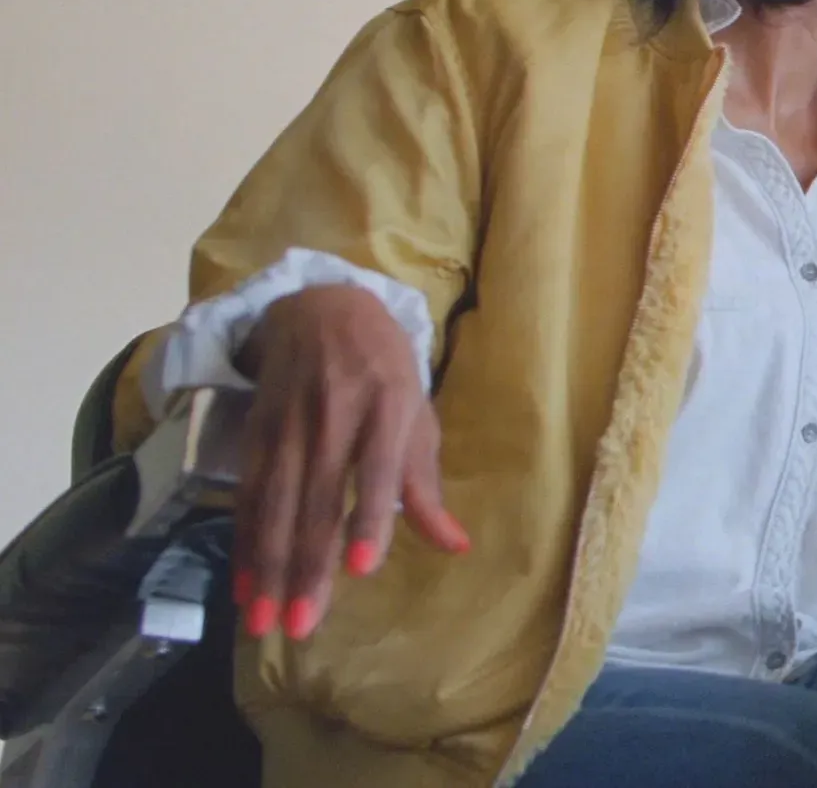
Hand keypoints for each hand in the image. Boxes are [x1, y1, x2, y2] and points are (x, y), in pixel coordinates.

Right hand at [233, 284, 469, 642]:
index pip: (378, 469)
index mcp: (387, 408)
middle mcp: (333, 417)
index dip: (369, 518)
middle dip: (306, 565)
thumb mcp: (417, 414)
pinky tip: (241, 587)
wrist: (321, 310)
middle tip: (302, 625)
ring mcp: (288, 426)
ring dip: (267, 568)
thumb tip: (457, 545)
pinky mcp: (254, 434)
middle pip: (317, 500)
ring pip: (274, 506)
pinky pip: (246, 498)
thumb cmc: (384, 372)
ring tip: (264, 622)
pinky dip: (242, 544)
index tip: (362, 567)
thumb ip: (426, 485)